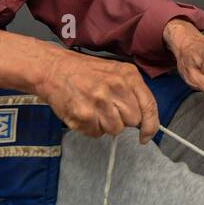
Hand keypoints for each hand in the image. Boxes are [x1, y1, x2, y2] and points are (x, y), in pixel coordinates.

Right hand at [34, 50, 159, 141]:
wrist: (52, 68)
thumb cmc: (85, 72)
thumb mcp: (115, 72)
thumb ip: (132, 92)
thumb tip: (145, 118)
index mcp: (128, 75)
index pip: (149, 106)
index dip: (150, 126)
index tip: (146, 136)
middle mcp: (116, 87)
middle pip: (132, 121)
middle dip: (122, 120)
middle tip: (107, 109)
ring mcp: (100, 101)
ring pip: (114, 129)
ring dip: (105, 125)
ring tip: (93, 109)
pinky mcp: (84, 114)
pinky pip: (96, 133)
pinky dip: (90, 128)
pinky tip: (83, 112)